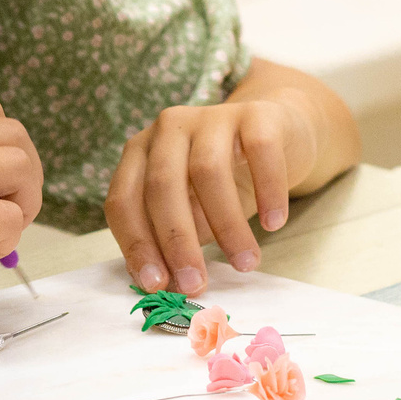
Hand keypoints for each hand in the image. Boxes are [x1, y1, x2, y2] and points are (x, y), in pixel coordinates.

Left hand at [107, 97, 315, 294]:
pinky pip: (260, 152)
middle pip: (162, 185)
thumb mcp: (191, 210)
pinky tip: (274, 223)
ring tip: (245, 264)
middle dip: (178, 241)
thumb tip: (167, 283)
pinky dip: (267, 191)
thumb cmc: (222, 182)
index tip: (156, 286)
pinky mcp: (256, 114)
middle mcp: (168, 128)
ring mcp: (211, 115)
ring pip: (209, 171)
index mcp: (140, 152)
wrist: (275, 133)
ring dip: (227, 225)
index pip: (125, 199)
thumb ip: (174, 238)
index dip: (137, 244)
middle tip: (197, 284)